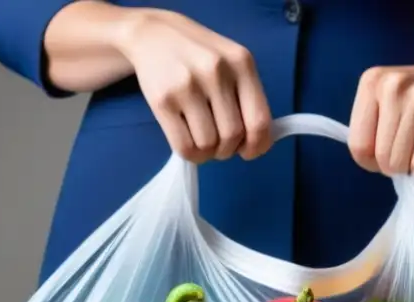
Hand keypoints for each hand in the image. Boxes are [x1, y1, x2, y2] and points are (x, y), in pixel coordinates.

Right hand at [117, 10, 272, 162]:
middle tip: (220, 144)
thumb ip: (247, 97)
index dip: (257, 145)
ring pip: (208, 144)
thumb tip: (257, 143)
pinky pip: (184, 146)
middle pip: (232, 136)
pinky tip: (190, 144)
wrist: (154, 34)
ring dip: (208, 153)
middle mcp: (216, 72)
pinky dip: (191, 155)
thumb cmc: (199, 54)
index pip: (259, 120)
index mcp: (241, 63)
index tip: (248, 151)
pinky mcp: (163, 101)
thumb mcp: (231, 63)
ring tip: (203, 140)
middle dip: (228, 150)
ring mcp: (187, 86)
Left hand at [348, 61, 413, 178]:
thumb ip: (371, 129)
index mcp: (371, 83)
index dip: (370, 162)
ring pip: (399, 163)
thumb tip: (370, 165)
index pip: (357, 145)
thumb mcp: (386, 102)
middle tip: (409, 150)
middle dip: (393, 166)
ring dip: (409, 169)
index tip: (385, 156)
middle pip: (380, 157)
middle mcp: (392, 86)